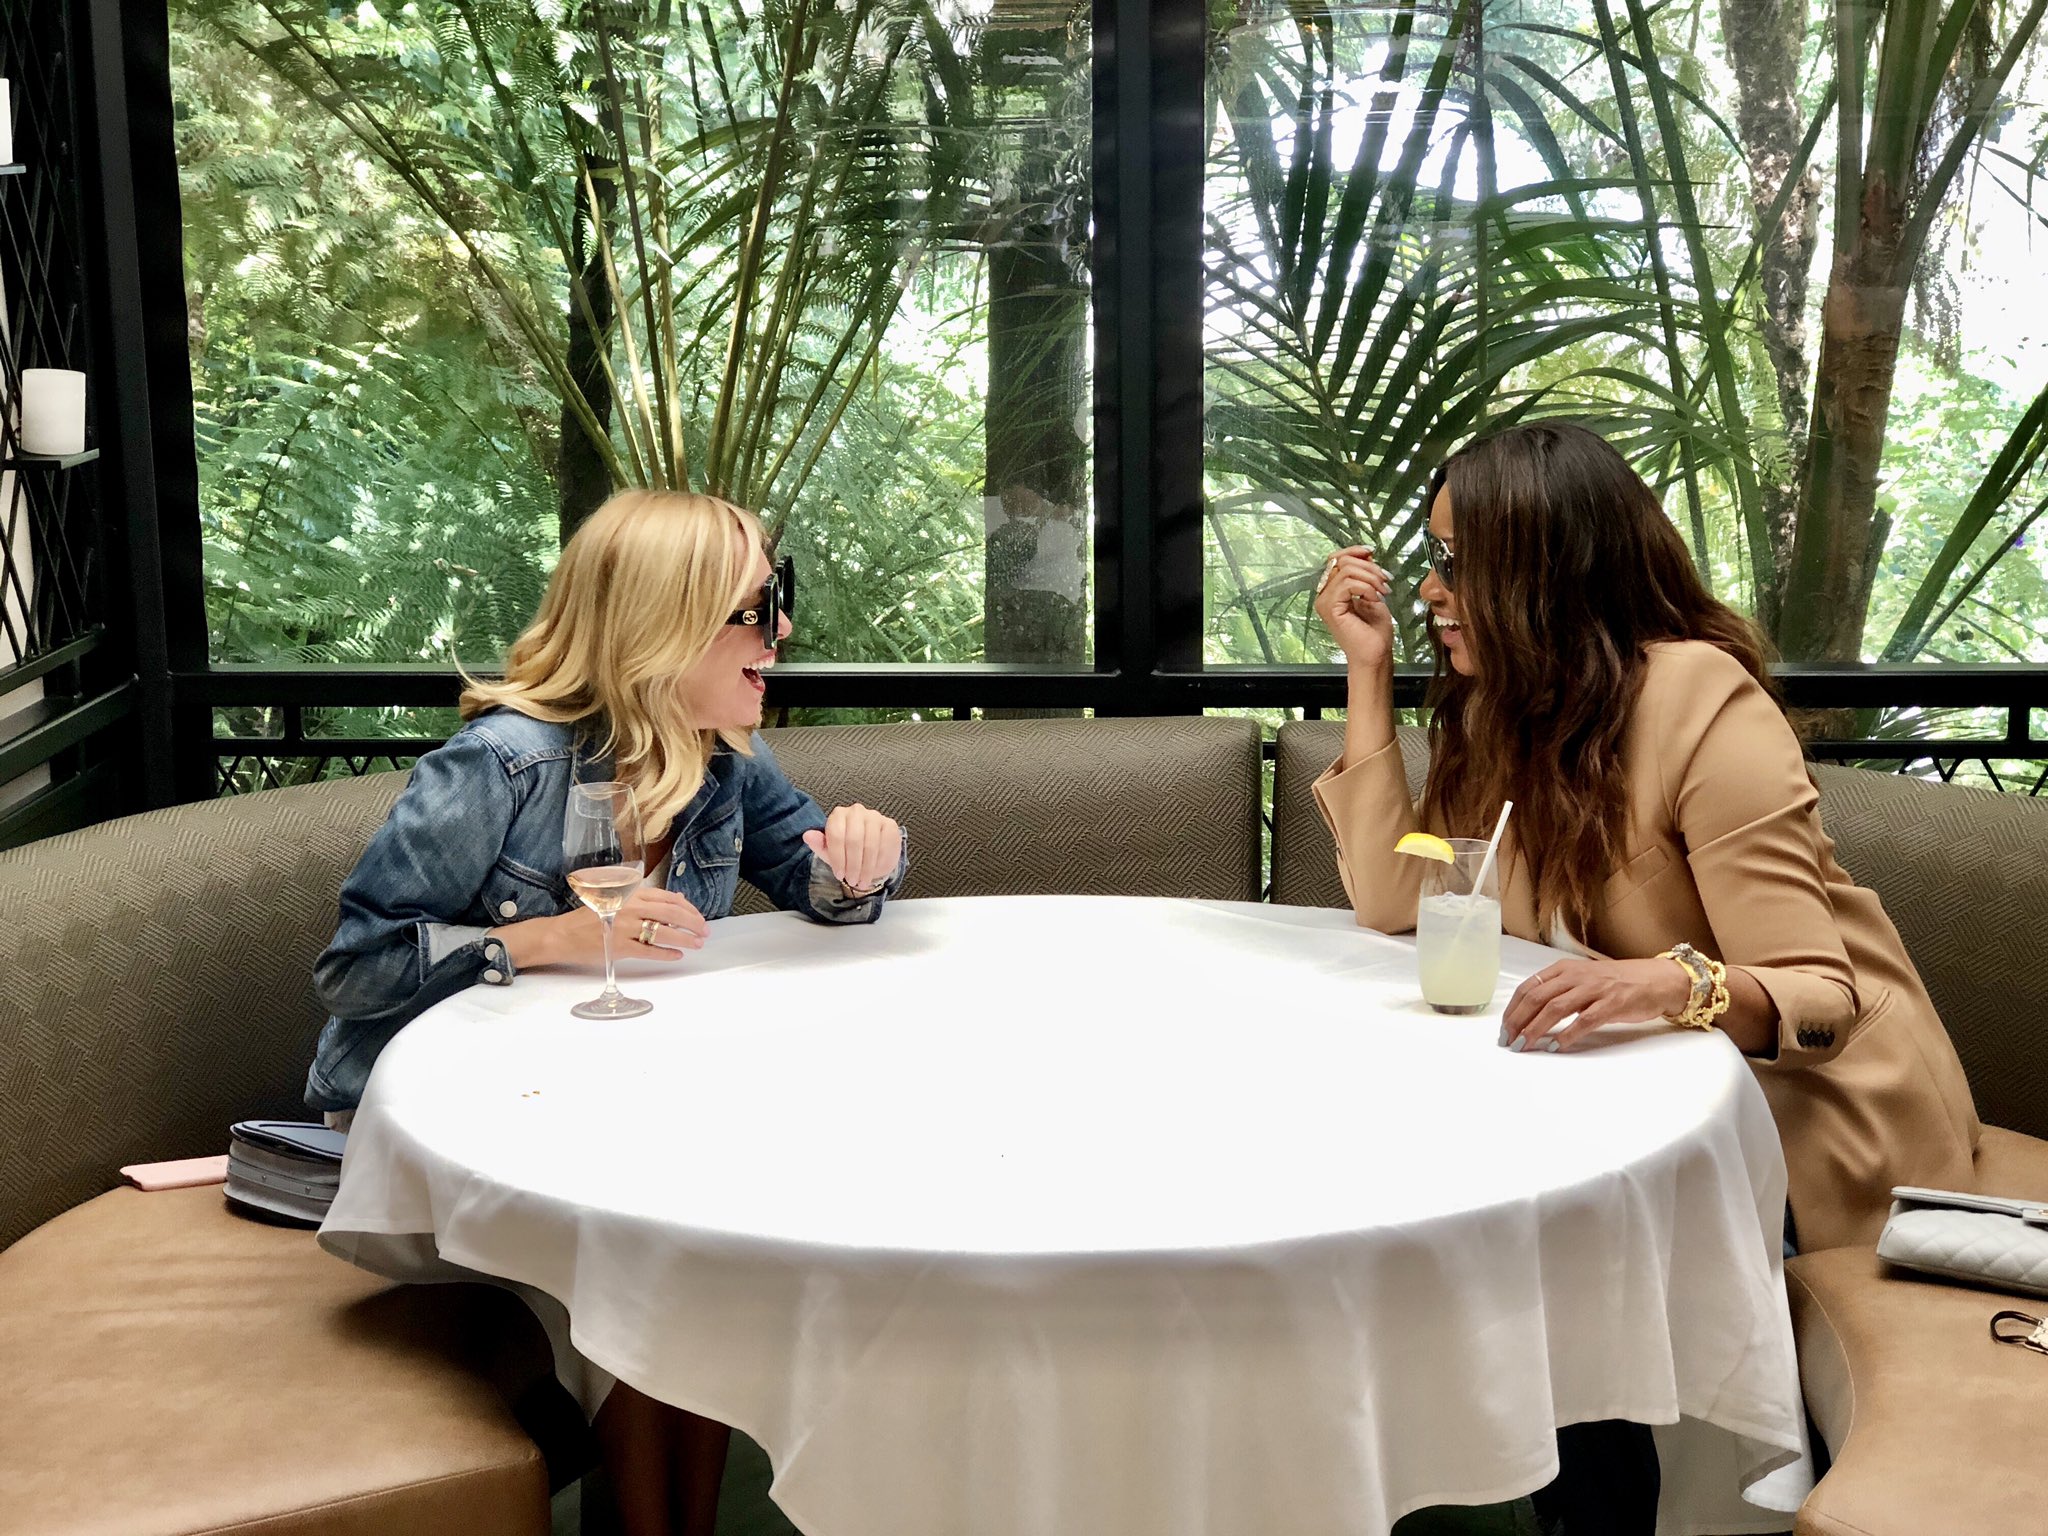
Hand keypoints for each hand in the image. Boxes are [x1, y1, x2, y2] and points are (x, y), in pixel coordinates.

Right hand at [527, 885, 708, 966]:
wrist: (562, 934)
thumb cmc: (590, 917)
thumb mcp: (619, 900)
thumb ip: (647, 899)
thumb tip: (678, 898)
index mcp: (631, 893)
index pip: (668, 898)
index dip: (688, 908)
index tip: (698, 917)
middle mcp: (630, 908)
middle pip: (671, 914)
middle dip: (693, 923)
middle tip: (704, 932)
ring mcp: (625, 928)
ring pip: (663, 932)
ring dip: (684, 939)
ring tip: (696, 944)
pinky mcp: (619, 947)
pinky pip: (649, 951)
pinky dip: (666, 953)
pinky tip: (677, 955)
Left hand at [802, 803, 900, 893]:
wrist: (871, 852)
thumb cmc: (848, 851)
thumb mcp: (830, 851)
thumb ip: (818, 844)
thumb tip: (807, 835)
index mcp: (838, 815)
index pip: (836, 835)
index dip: (838, 858)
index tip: (839, 874)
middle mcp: (856, 811)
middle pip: (854, 840)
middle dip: (853, 865)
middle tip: (852, 880)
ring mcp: (874, 816)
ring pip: (871, 845)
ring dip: (867, 867)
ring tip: (862, 880)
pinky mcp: (889, 824)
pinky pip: (885, 845)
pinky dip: (880, 862)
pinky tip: (876, 870)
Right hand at [1312, 546, 1395, 671]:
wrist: (1375, 654)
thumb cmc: (1374, 631)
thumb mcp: (1372, 593)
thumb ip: (1365, 574)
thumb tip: (1366, 554)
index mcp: (1332, 590)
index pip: (1336, 559)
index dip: (1354, 551)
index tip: (1372, 553)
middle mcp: (1324, 594)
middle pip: (1342, 561)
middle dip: (1369, 568)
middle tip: (1385, 582)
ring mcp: (1324, 601)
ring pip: (1347, 571)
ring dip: (1371, 579)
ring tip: (1383, 592)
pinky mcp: (1330, 608)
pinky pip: (1348, 584)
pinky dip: (1367, 588)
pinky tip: (1374, 599)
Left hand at [1499, 956, 1692, 1052]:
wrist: (1656, 979)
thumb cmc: (1617, 982)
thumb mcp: (1582, 979)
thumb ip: (1558, 991)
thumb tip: (1529, 1015)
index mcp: (1564, 969)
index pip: (1528, 987)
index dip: (1513, 1009)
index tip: (1504, 1028)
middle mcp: (1576, 976)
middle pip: (1537, 998)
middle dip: (1518, 1021)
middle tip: (1509, 1041)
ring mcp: (1595, 989)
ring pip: (1555, 1008)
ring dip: (1536, 1029)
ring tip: (1525, 1045)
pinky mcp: (1612, 1004)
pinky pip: (1585, 1020)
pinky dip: (1567, 1034)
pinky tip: (1556, 1046)